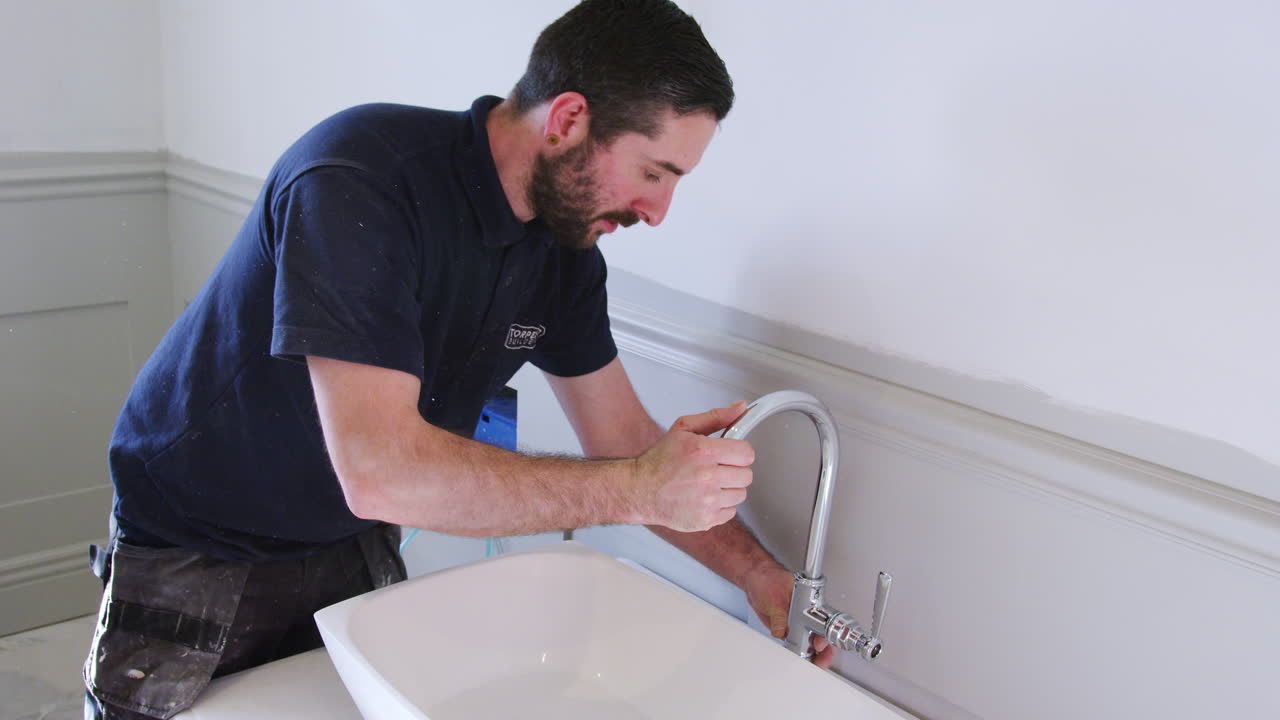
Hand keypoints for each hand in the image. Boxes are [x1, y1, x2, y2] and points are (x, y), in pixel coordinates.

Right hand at [632, 402, 754, 531]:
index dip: (739, 452)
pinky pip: (730, 512)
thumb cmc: (660, 460)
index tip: (729, 454)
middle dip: (734, 470)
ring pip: (740, 494)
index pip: (747, 453)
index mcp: (703, 452)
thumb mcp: (684, 429)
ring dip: (728, 489)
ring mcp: (706, 501)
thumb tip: (741, 407)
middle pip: (746, 475)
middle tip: (716, 469)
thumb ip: (716, 417)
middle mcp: (707, 477)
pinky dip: (720, 506)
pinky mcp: (705, 519)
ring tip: (708, 484)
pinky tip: (704, 498)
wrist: (639, 490)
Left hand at [745, 563, 836, 669]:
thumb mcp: (773, 596)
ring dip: (812, 654)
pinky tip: (801, 659)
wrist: (755, 579)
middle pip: (821, 635)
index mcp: (809, 602)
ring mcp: (797, 621)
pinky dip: (799, 652)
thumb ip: (778, 615)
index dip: (824, 636)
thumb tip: (780, 630)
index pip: (823, 622)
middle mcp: (806, 612)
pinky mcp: (788, 627)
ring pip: (810, 641)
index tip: (819, 645)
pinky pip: (796, 641)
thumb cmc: (768, 579)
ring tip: (813, 664)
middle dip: (823, 651)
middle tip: (819, 661)